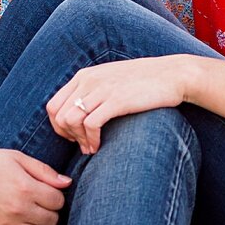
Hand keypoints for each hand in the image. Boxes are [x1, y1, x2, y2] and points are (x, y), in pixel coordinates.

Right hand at [0, 149, 69, 224]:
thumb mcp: (14, 157)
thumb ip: (43, 170)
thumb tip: (67, 183)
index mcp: (26, 187)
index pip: (59, 202)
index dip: (54, 196)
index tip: (44, 192)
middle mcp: (19, 209)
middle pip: (52, 221)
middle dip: (47, 212)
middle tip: (34, 203)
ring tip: (24, 216)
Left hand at [46, 57, 192, 154]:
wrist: (172, 75)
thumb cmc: (143, 82)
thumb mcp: (110, 80)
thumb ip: (92, 92)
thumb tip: (78, 114)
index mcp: (84, 76)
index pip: (53, 105)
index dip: (58, 126)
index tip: (73, 137)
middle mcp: (88, 81)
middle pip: (58, 115)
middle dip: (66, 136)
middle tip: (82, 146)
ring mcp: (101, 90)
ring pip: (70, 120)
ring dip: (78, 140)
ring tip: (91, 149)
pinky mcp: (116, 101)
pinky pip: (90, 124)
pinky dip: (90, 140)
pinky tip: (98, 147)